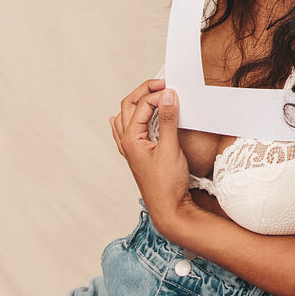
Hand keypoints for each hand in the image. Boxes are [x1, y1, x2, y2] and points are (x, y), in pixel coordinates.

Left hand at [110, 79, 191, 217]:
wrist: (170, 210)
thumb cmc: (167, 185)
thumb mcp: (170, 148)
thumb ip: (167, 120)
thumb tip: (168, 95)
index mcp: (131, 139)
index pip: (142, 105)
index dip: (158, 95)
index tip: (175, 91)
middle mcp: (127, 143)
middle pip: (129, 106)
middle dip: (144, 92)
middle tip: (163, 85)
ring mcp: (131, 151)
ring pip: (125, 118)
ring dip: (136, 103)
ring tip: (151, 94)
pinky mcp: (139, 157)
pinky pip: (124, 134)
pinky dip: (125, 122)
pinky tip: (119, 120)